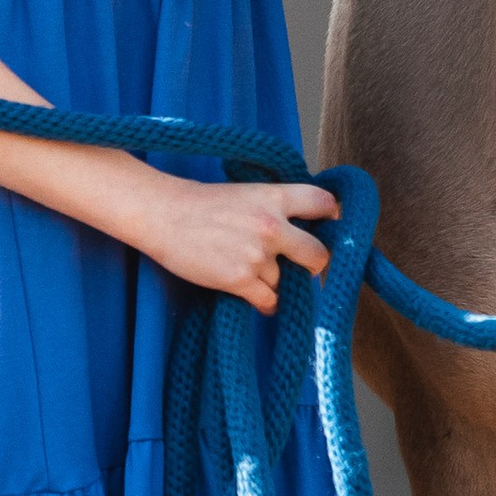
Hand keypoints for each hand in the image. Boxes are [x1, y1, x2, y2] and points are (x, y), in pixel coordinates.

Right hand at [145, 176, 339, 310]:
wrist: (163, 214)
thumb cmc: (202, 203)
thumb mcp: (246, 192)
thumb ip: (277, 207)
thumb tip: (306, 230)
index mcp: (274, 197)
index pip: (324, 203)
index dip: (332, 217)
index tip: (330, 228)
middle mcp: (272, 225)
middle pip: (319, 255)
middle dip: (314, 265)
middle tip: (304, 267)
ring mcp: (256, 255)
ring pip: (286, 282)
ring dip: (275, 283)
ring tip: (250, 270)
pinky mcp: (239, 279)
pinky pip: (269, 301)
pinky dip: (265, 303)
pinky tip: (253, 295)